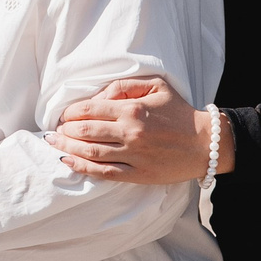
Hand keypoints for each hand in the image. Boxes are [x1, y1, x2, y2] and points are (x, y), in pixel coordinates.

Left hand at [49, 78, 223, 183]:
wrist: (205, 143)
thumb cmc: (179, 112)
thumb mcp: (156, 86)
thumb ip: (125, 86)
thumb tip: (99, 95)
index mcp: (132, 110)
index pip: (89, 110)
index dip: (70, 113)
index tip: (63, 116)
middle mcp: (130, 133)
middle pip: (85, 131)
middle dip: (65, 131)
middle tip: (55, 131)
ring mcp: (133, 155)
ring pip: (90, 153)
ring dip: (67, 149)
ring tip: (55, 145)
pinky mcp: (138, 174)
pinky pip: (104, 172)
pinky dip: (83, 168)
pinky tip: (69, 162)